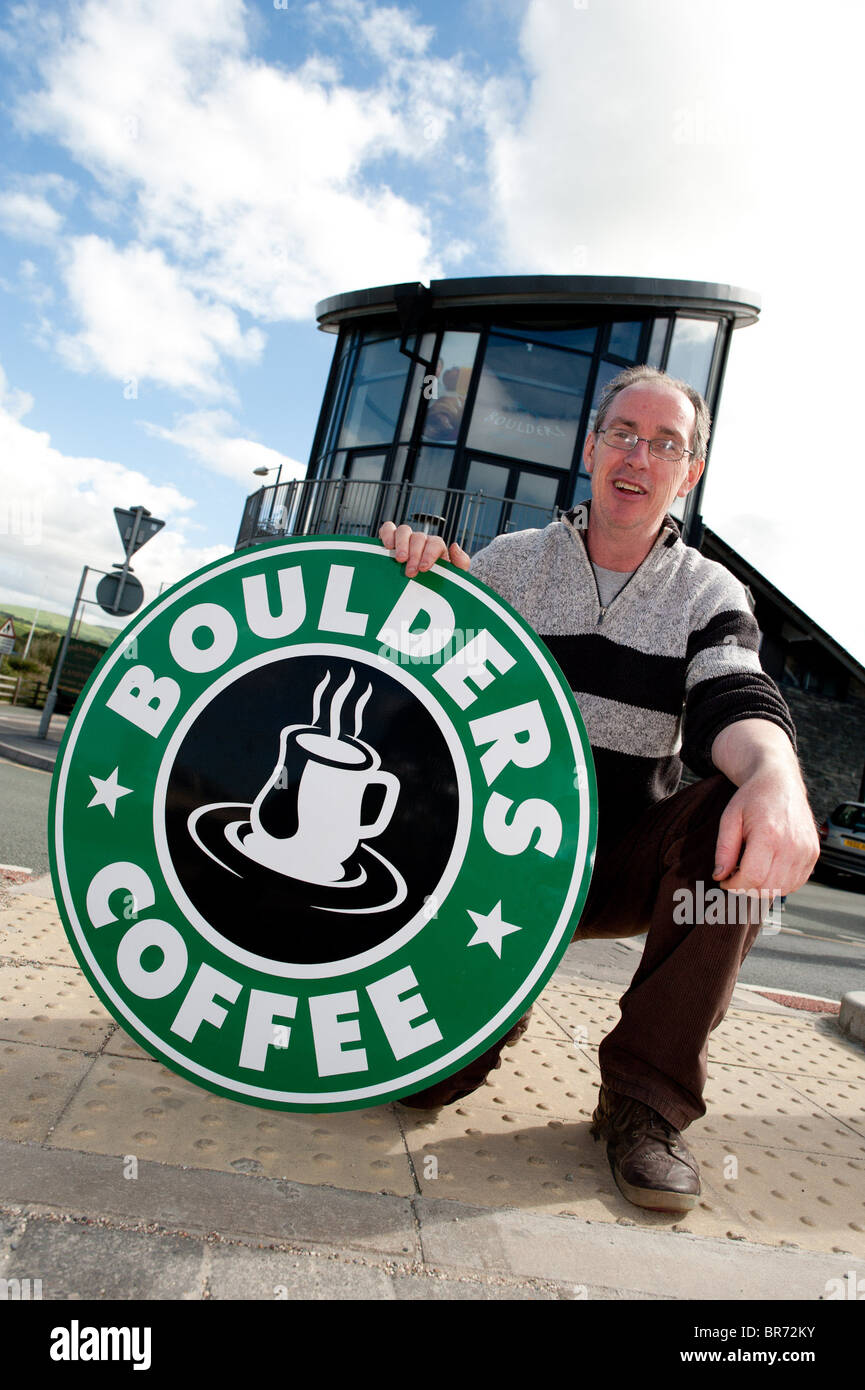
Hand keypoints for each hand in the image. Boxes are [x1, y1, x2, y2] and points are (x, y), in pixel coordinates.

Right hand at [378, 521, 470, 578]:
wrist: (425, 592)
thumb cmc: (436, 583)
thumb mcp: (454, 576)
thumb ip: (461, 562)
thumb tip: (454, 545)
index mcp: (436, 548)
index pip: (435, 543)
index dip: (429, 554)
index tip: (424, 568)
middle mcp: (421, 541)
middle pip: (419, 537)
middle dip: (415, 554)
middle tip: (411, 572)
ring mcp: (406, 539)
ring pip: (404, 531)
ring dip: (401, 544)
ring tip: (399, 560)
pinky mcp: (391, 540)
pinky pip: (388, 529)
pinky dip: (387, 534)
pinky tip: (388, 547)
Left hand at [712, 766, 819, 896]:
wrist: (780, 781)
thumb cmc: (754, 797)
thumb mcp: (730, 818)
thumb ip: (724, 850)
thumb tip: (720, 876)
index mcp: (769, 834)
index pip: (752, 877)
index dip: (734, 885)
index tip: (725, 881)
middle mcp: (792, 844)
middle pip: (768, 887)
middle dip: (747, 888)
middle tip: (736, 876)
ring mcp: (806, 850)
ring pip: (783, 888)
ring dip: (763, 888)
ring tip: (752, 870)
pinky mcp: (814, 853)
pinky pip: (797, 882)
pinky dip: (780, 883)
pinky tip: (768, 869)